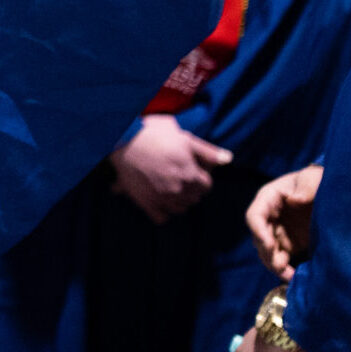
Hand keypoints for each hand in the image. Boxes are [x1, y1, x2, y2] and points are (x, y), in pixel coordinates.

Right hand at [107, 113, 232, 224]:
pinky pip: (161, 218)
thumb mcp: (184, 136)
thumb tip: (229, 159)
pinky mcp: (145, 202)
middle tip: (180, 176)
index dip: (201, 177)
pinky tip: (158, 200)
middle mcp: (178, 190)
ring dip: (179, 201)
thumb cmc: (154, 133)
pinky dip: (162, 212)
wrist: (122, 139)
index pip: (206, 186)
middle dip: (191, 189)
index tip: (192, 169)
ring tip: (170, 188)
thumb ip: (208, 150)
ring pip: (180, 210)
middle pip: (195, 199)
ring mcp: (161, 198)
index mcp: (190, 174)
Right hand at [247, 164, 323, 279]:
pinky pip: (282, 259)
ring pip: (268, 252)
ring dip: (275, 265)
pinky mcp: (291, 244)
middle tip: (281, 266)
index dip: (259, 232)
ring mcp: (279, 232)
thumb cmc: (317, 181)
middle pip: (259, 239)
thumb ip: (305, 188)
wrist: (331, 189)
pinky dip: (286, 270)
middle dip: (268, 254)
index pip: (255, 217)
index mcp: (269, 199)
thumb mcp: (312, 180)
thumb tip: (294, 201)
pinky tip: (294, 277)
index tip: (270, 245)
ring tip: (289, 276)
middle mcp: (269, 217)